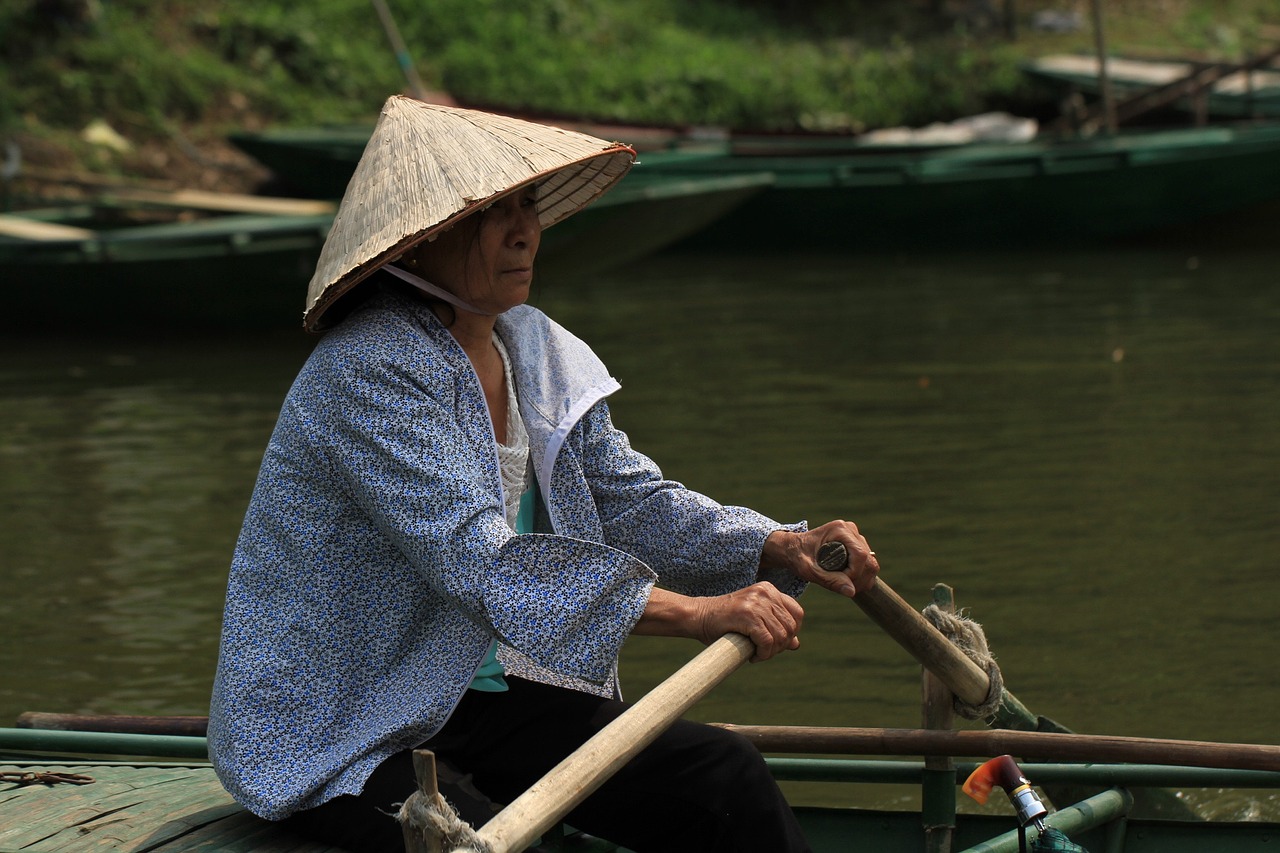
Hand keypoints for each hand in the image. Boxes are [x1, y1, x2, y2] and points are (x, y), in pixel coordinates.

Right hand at [693, 582, 804, 661]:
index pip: (797, 613)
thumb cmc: (725, 621)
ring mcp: (757, 602)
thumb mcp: (754, 621)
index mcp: (769, 590)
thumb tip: (796, 644)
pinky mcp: (748, 615)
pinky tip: (753, 656)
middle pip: (791, 626)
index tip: (777, 643)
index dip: (791, 632)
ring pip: (781, 636)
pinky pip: (767, 641)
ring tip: (758, 654)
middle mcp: (765, 593)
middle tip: (765, 652)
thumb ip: (775, 628)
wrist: (699, 617)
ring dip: (771, 652)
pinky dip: (763, 654)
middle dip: (781, 645)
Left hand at [762, 520, 879, 599]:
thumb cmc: (797, 557)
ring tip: (843, 586)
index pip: (860, 555)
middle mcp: (850, 530)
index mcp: (840, 530)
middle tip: (843, 588)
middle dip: (859, 579)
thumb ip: (829, 580)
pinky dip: (862, 577)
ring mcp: (855, 536)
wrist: (792, 548)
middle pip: (869, 560)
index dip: (854, 573)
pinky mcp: (856, 544)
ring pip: (871, 563)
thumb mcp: (809, 570)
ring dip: (861, 580)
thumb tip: (851, 592)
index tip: (840, 582)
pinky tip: (847, 582)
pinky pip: (868, 564)